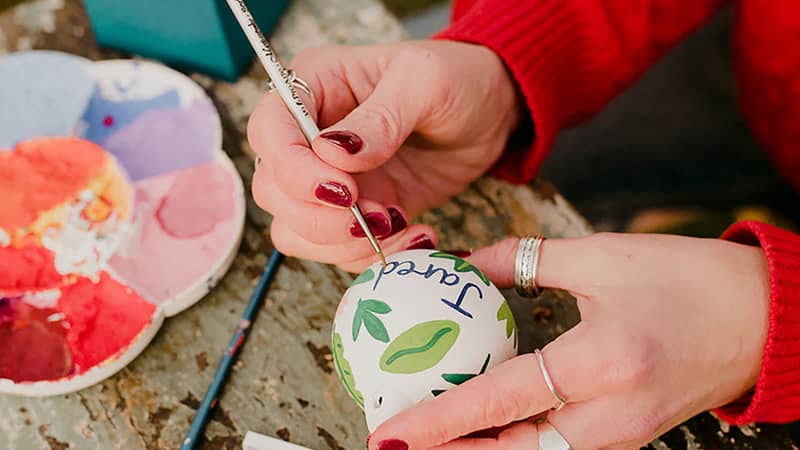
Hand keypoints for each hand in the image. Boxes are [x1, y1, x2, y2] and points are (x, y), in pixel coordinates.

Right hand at [248, 40, 522, 271]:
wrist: (490, 114)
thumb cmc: (457, 79)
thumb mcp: (425, 82)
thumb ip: (381, 118)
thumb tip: (334, 156)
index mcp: (313, 88)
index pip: (269, 132)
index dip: (294, 171)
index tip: (345, 190)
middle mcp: (308, 136)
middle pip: (273, 190)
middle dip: (321, 217)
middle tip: (380, 215)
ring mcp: (327, 178)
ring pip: (295, 229)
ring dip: (343, 244)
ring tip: (401, 226)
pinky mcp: (353, 212)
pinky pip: (335, 249)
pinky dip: (368, 256)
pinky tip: (413, 237)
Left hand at [367, 233, 769, 449]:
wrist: (766, 319)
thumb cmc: (689, 279)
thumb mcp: (601, 256)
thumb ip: (521, 260)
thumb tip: (462, 263)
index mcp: (602, 364)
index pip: (501, 400)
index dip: (441, 419)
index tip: (391, 432)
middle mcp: (611, 415)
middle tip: (399, 440)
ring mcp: (623, 436)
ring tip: (433, 436)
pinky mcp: (629, 437)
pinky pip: (559, 449)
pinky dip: (517, 442)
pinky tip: (489, 427)